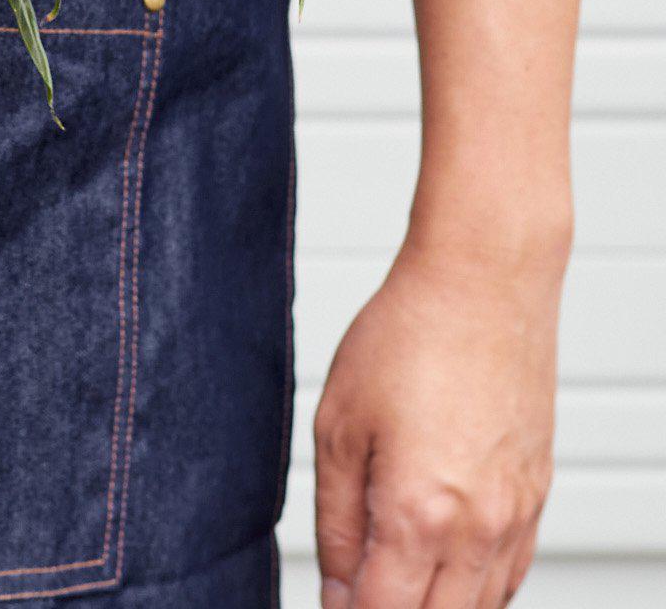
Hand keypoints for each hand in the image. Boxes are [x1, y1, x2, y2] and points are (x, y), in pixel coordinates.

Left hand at [313, 238, 563, 606]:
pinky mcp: (537, 498)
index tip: (326, 603)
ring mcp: (517, 518)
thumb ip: (336, 518)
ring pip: (479, 608)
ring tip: (389, 580)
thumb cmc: (406, 338)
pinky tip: (442, 570)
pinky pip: (511, 577)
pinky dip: (475, 590)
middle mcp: (478, 531)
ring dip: (434, 606)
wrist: (483, 285)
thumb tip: (336, 586)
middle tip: (352, 591)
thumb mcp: (338, 425)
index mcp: (419, 515)